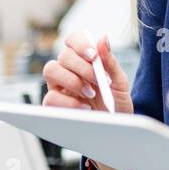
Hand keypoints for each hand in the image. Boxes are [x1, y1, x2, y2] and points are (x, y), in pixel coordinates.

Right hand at [42, 30, 132, 169]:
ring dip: (72, 79)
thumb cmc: (116, 105)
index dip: (80, 43)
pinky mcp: (53, 107)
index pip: (72, 40)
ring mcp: (58, 88)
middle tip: (97, 80)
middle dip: (82, 66)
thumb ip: (110, 61)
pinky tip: (84, 108)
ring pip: (50, 70)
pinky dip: (68, 101)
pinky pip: (50, 97)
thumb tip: (103, 38)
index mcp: (82, 61)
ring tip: (91, 93)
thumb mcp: (119, 83)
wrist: (115, 132)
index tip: (94, 55)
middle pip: (63, 55)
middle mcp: (67, 71)